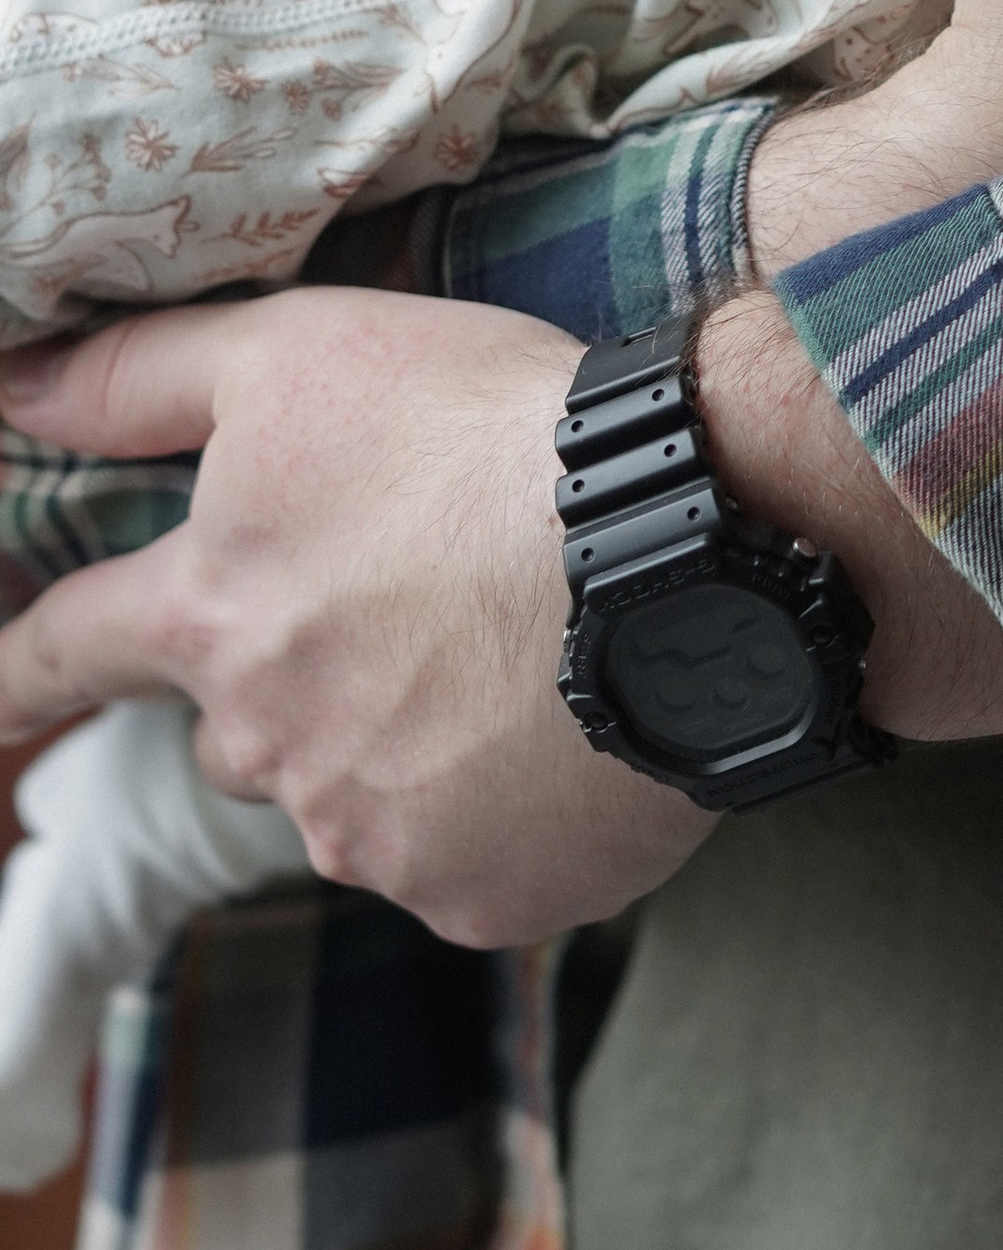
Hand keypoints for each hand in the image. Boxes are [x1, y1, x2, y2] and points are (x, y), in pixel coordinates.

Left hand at [0, 285, 1002, 949]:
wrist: (688, 543)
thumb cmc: (496, 431)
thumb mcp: (307, 352)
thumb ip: (141, 377)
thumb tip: (10, 390)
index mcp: (214, 616)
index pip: (68, 649)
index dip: (17, 668)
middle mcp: (269, 746)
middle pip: (247, 725)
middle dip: (307, 677)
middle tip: (426, 599)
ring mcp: (374, 837)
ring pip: (365, 794)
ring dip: (419, 739)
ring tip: (533, 648)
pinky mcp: (482, 897)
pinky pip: (475, 859)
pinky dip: (513, 807)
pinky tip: (578, 725)